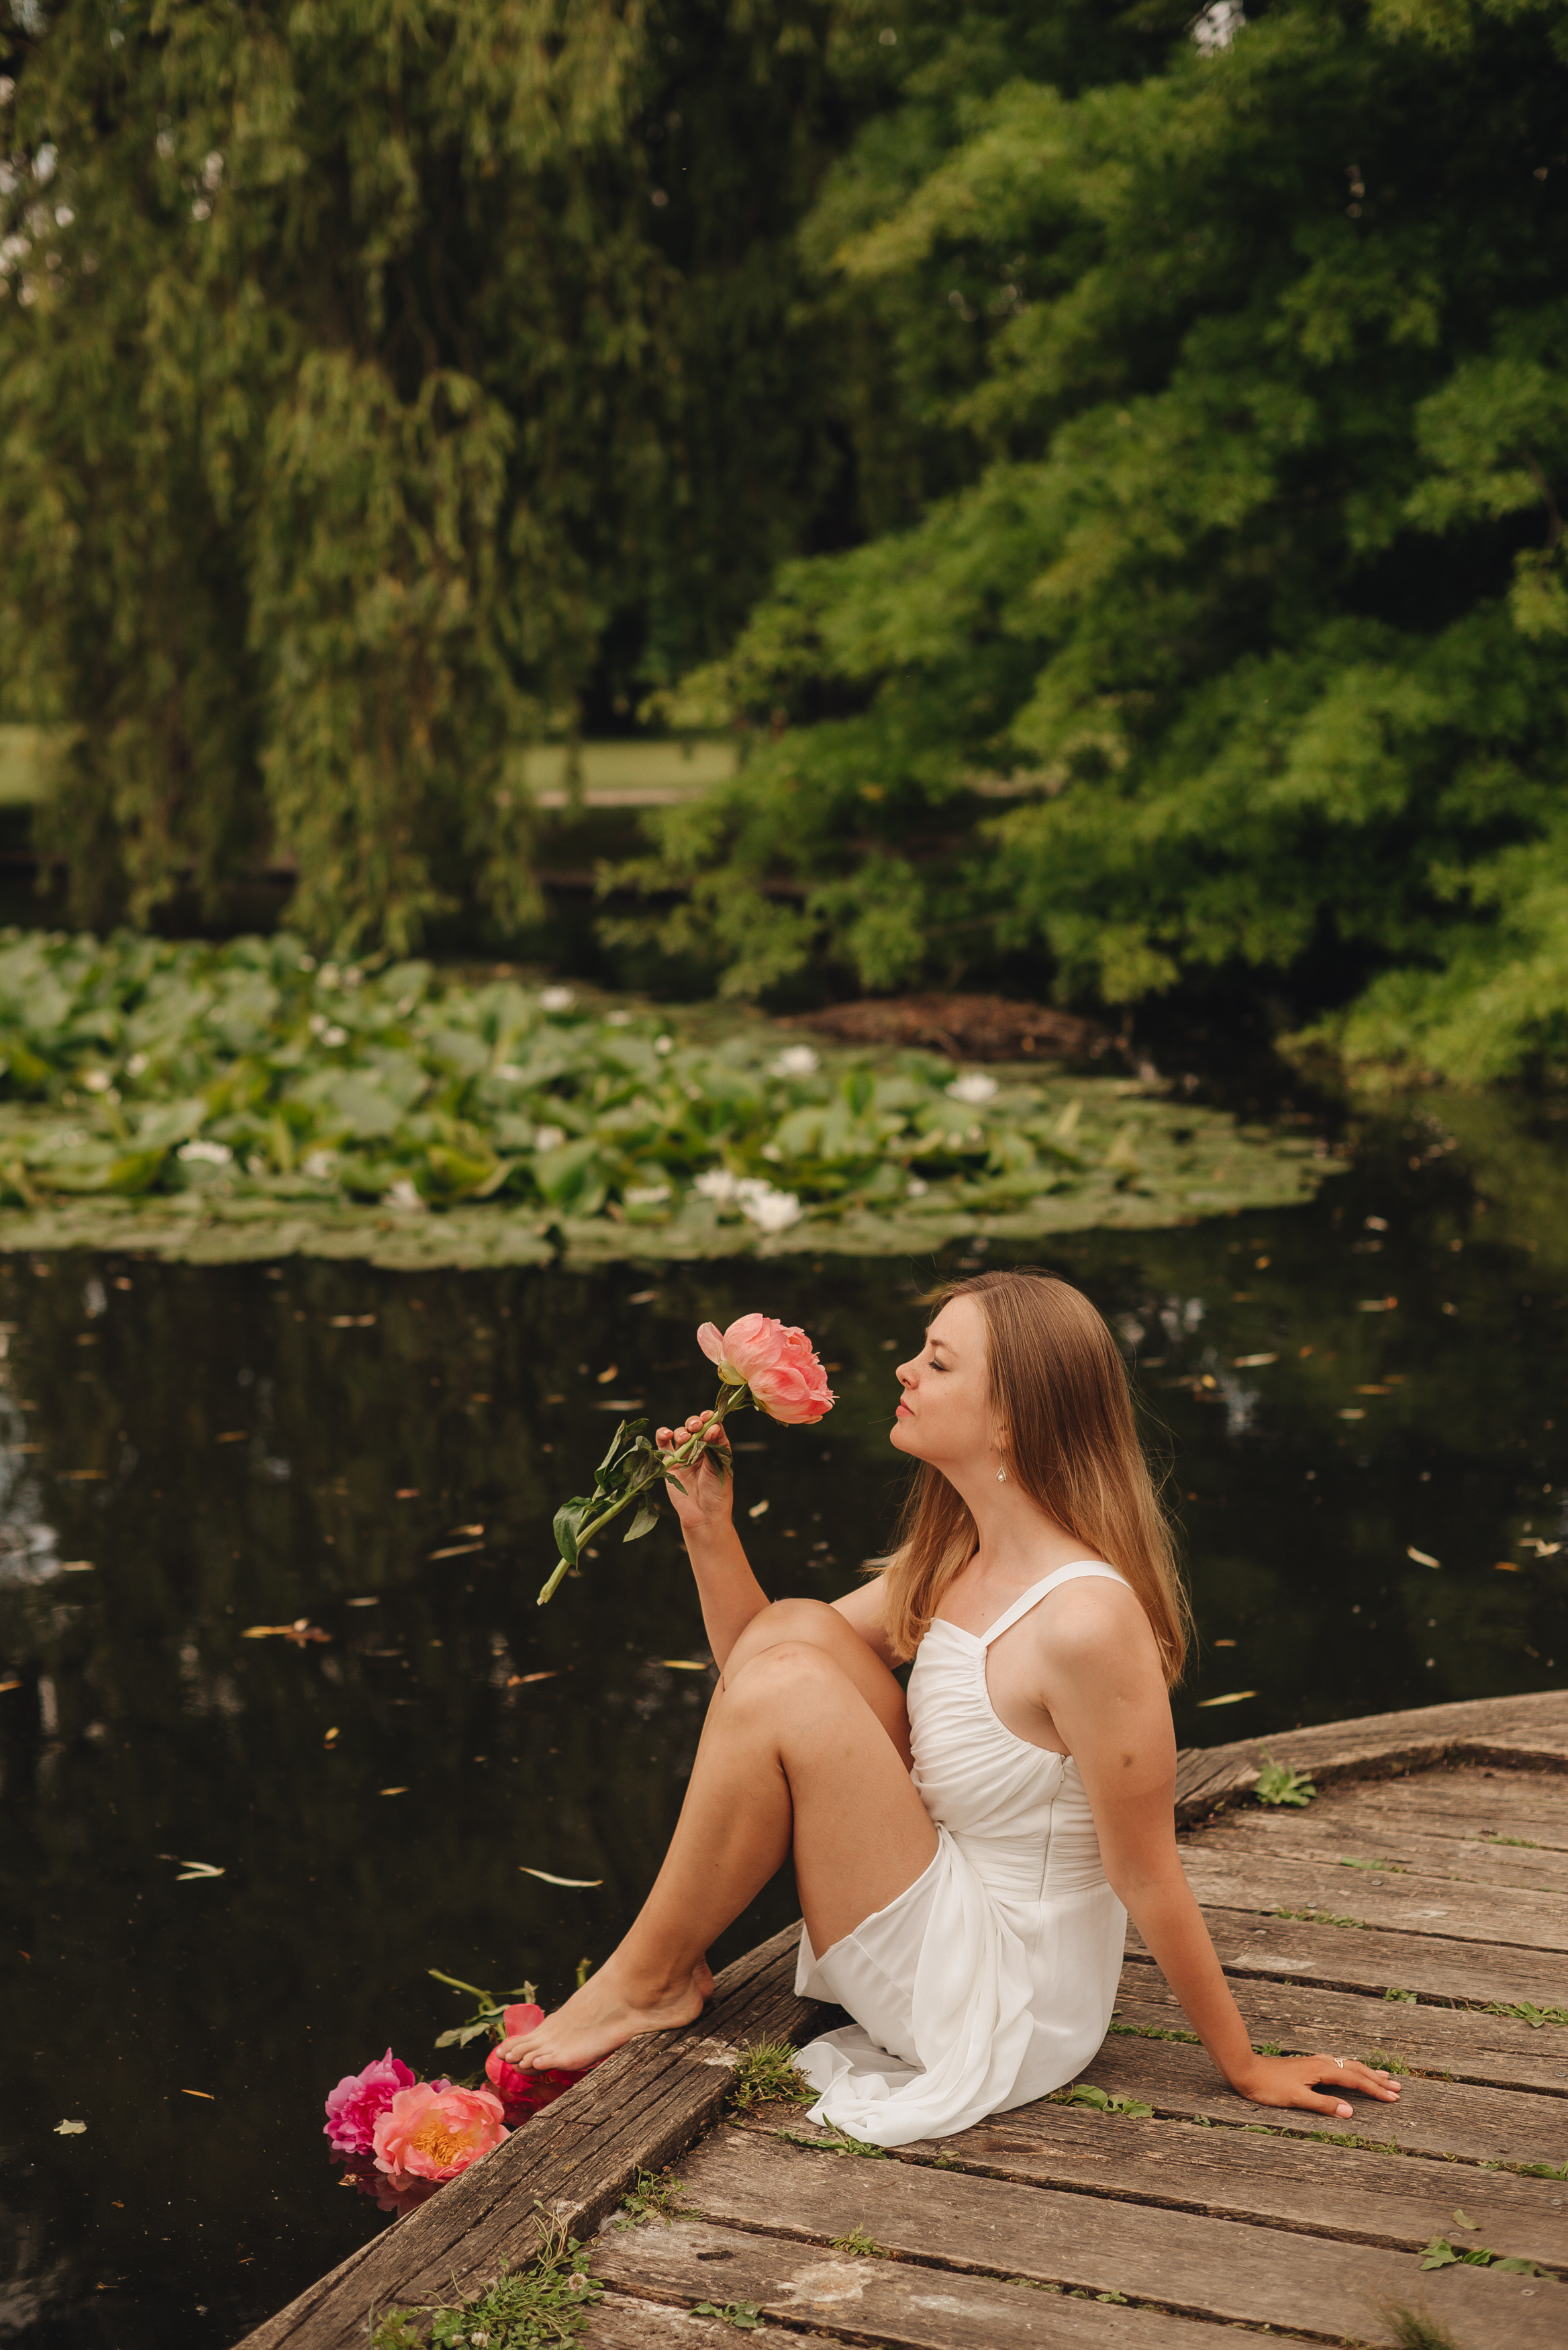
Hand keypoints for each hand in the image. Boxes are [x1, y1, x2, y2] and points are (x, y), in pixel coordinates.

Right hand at [656, 1411, 732, 1538]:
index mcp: (715, 1448)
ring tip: (685, 1437)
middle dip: (694, 1423)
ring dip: (682, 1430)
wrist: (704, 1514)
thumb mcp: (722, 1465)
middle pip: (694, 1427)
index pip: (711, 1426)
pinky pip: (663, 1445)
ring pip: (679, 1433)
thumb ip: (716, 1444)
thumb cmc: (718, 1491)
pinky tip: (667, 1434)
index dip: (709, 1418)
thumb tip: (714, 1424)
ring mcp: (684, 1456)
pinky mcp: (669, 1464)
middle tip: (696, 1427)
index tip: (709, 1416)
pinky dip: (663, 1435)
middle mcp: (699, 1449)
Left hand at [1231, 2050, 1399, 2119]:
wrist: (1246, 2070)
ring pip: (1348, 2065)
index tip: (1393, 2098)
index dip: (1375, 2089)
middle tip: (1397, 2088)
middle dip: (1377, 2079)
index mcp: (1322, 2070)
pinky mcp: (1309, 2065)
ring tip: (1384, 2077)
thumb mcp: (1296, 2099)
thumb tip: (1350, 2111)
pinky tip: (1352, 2070)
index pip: (1355, 2079)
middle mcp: (1321, 2062)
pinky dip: (1352, 2069)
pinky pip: (1339, 2065)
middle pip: (1356, 2069)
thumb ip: (1323, 2105)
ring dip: (1367, 2072)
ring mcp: (1315, 2062)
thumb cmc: (1269, 2087)